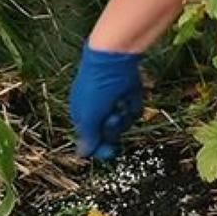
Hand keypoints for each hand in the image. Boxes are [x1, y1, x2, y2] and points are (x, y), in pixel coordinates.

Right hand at [69, 44, 143, 159]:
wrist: (113, 60)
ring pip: (124, 124)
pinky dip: (133, 106)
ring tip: (120, 105)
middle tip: (114, 118)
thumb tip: (82, 156)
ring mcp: (114, 104)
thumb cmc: (96, 88)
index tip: (111, 152)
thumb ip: (89, 138)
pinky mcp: (129, 96)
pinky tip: (128, 96)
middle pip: (109, 135)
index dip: (101, 148)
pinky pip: (134, 111)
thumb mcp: (89, 117)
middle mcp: (97, 111)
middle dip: (113, 130)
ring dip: (124, 118)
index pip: (91, 141)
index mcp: (82, 117)